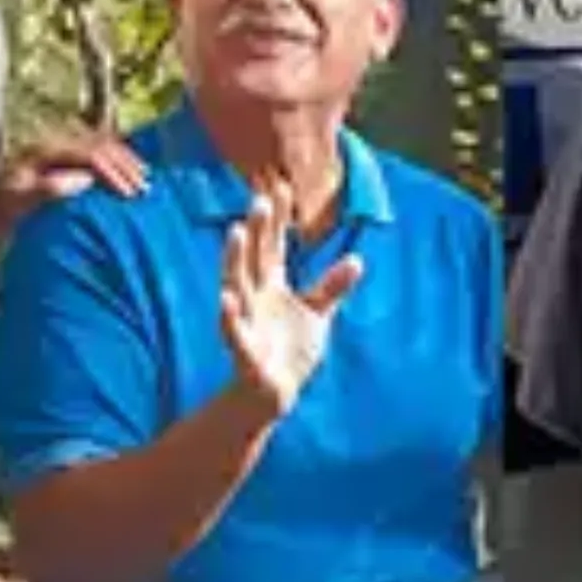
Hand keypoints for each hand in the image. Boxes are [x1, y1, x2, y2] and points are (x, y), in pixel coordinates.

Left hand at [0, 129, 147, 234]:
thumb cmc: (1, 212)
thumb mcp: (18, 203)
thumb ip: (47, 190)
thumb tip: (84, 181)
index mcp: (42, 152)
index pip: (87, 153)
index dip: (112, 172)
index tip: (128, 194)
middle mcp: (53, 145)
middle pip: (100, 145)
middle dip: (125, 167)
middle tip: (143, 190)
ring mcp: (60, 150)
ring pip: (103, 144)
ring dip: (126, 162)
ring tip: (144, 182)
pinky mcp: (64, 159)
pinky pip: (98, 150)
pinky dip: (119, 161)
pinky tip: (131, 174)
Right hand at [219, 188, 363, 419]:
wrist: (275, 394)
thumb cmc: (291, 351)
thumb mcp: (318, 316)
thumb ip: (332, 288)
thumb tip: (358, 260)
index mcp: (273, 286)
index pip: (274, 246)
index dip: (278, 220)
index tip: (281, 187)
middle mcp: (255, 298)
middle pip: (256, 258)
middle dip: (258, 230)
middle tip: (261, 198)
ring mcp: (247, 321)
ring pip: (237, 285)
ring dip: (235, 260)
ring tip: (236, 233)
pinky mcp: (243, 351)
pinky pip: (233, 331)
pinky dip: (228, 316)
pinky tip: (224, 298)